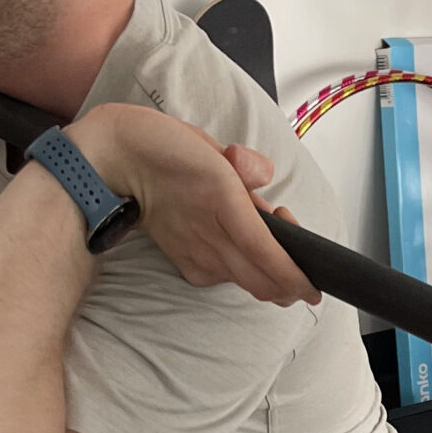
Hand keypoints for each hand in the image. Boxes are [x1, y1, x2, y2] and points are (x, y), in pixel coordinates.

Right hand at [67, 105, 320, 305]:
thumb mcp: (214, 148)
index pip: (271, 257)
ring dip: (268, 274)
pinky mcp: (184, 261)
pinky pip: (223, 277)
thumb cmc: (165, 147)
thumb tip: (264, 190)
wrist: (115, 160)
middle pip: (264, 285)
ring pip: (246, 283)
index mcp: (225, 205)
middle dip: (291, 283)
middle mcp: (211, 239)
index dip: (298, 277)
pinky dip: (243, 269)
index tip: (316, 279)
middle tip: (299, 261)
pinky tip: (240, 245)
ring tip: (269, 243)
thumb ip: (246, 169)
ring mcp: (197, 255)